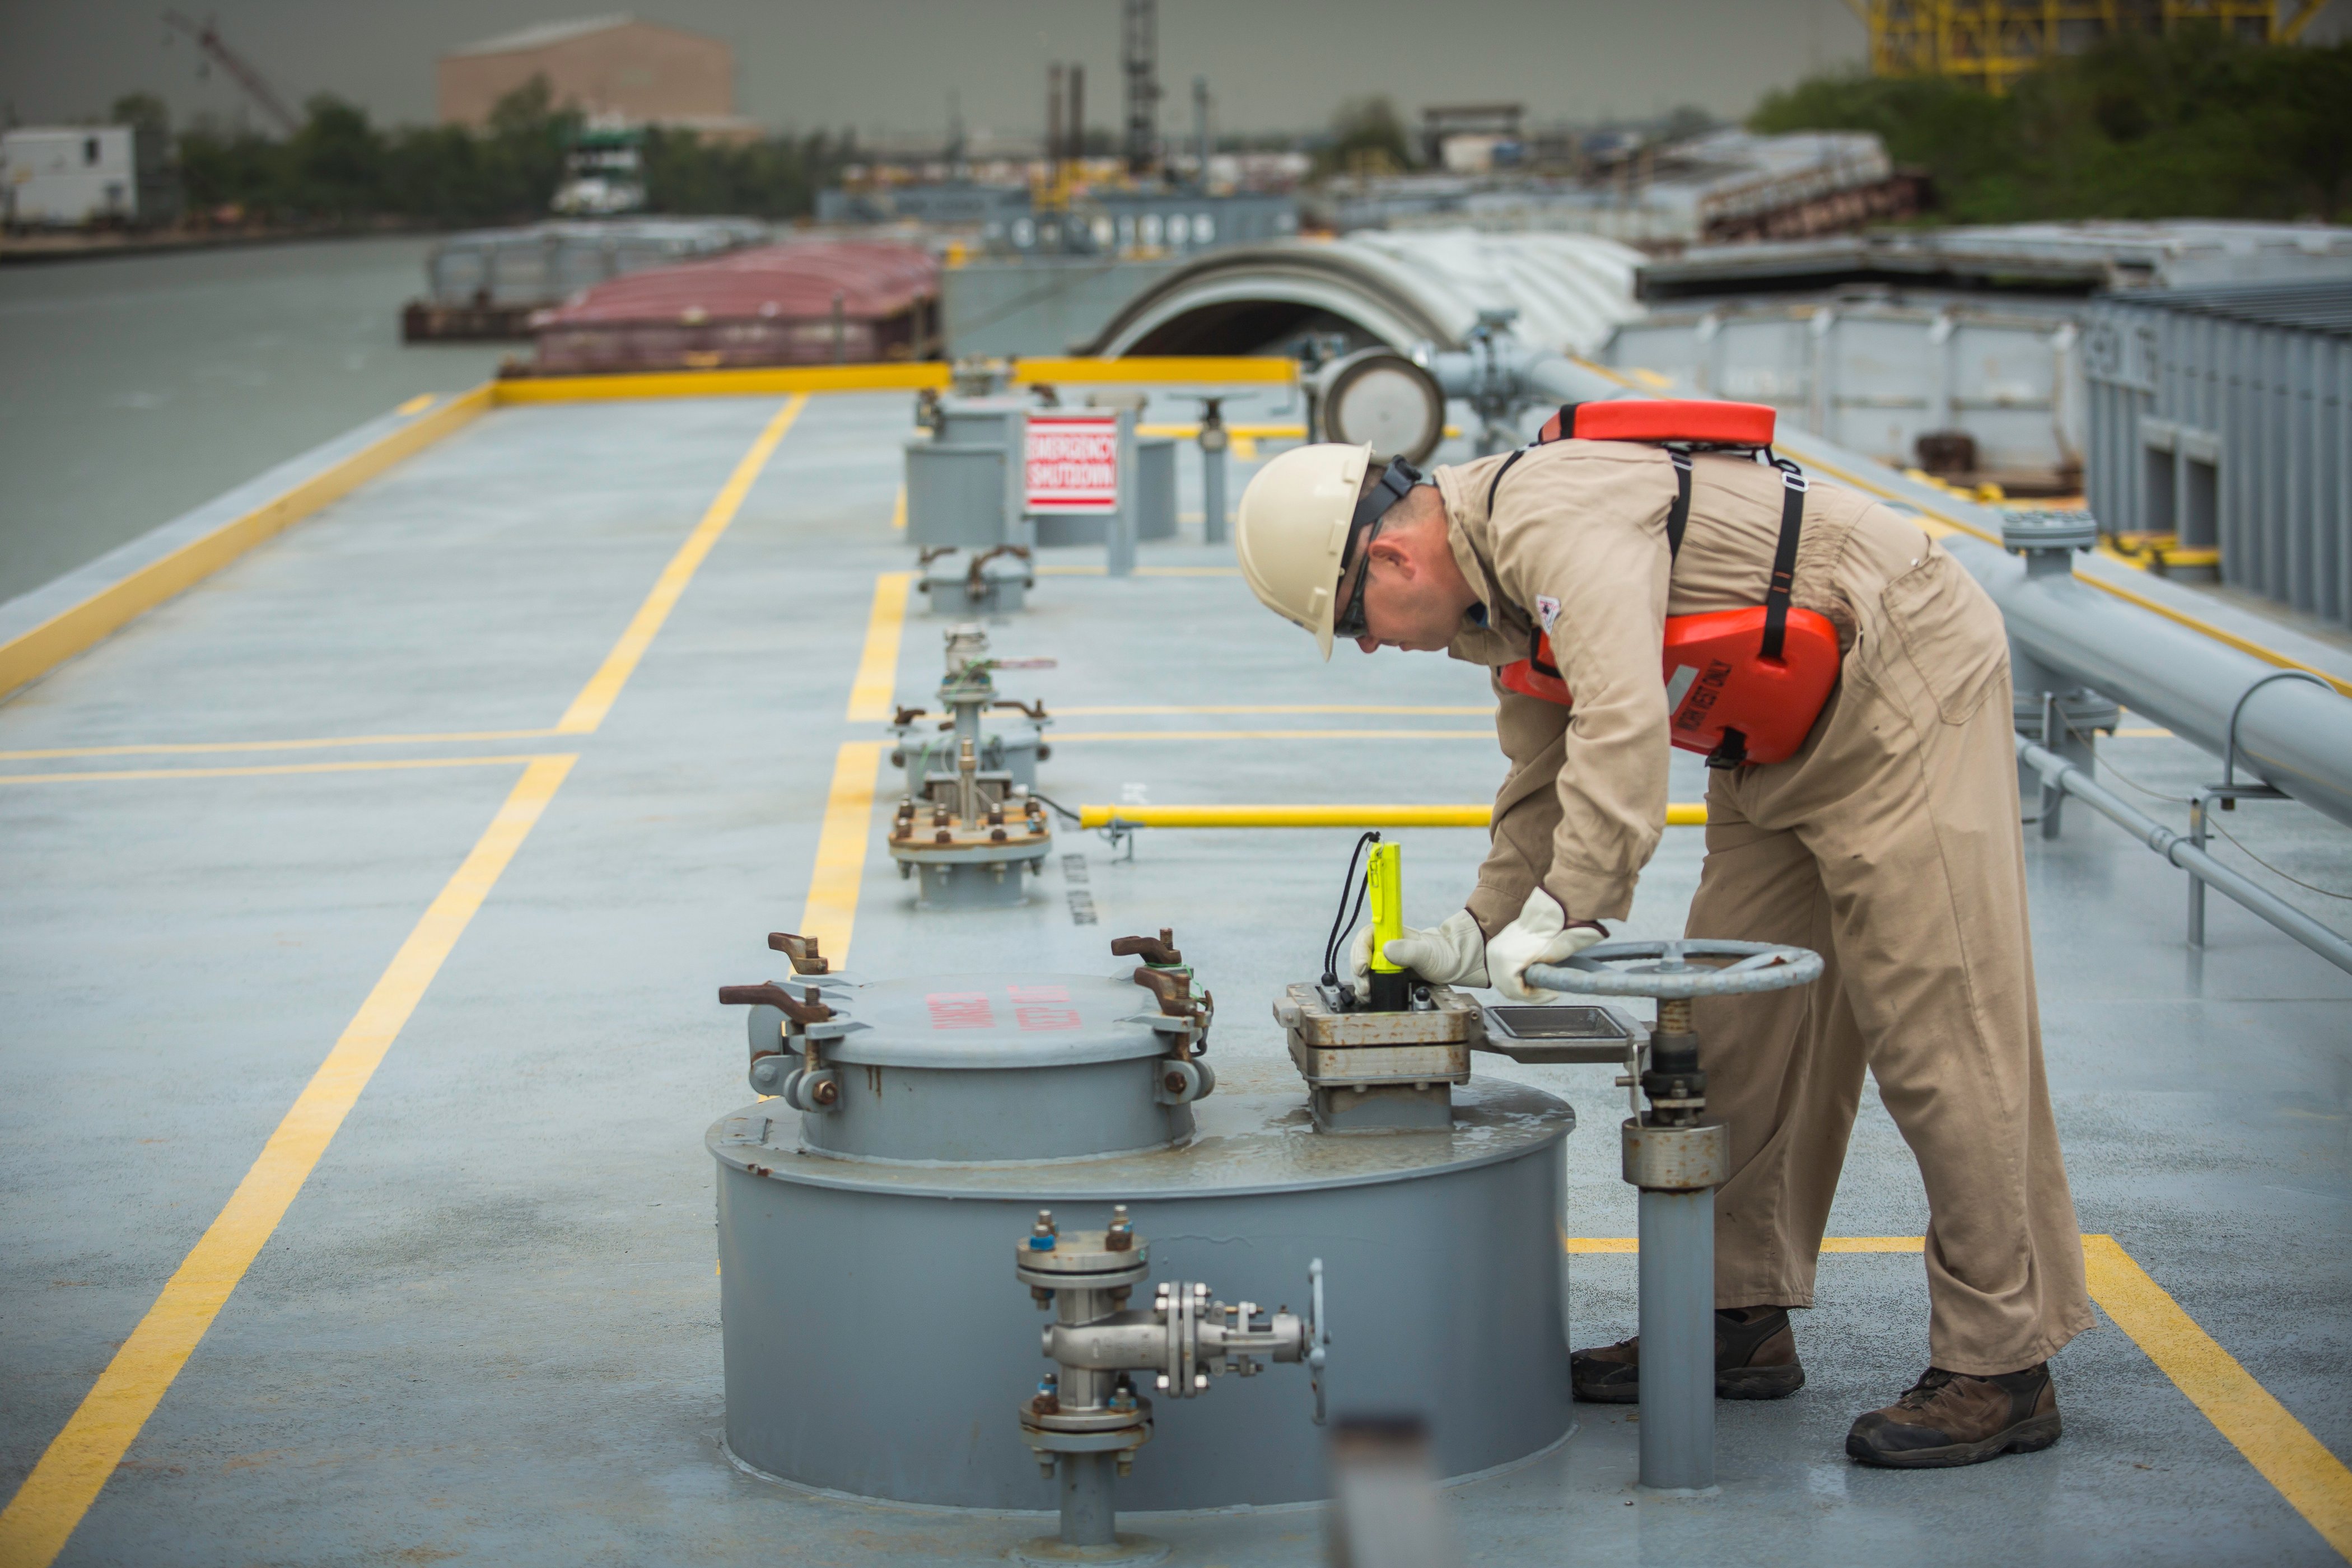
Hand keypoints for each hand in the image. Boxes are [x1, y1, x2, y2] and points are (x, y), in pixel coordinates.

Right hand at [1351, 909, 1488, 987]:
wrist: (1456, 966)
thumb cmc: (1444, 955)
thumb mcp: (1427, 953)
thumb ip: (1408, 951)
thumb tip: (1386, 950)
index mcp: (1392, 933)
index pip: (1366, 936)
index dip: (1360, 951)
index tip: (1363, 967)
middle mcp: (1385, 944)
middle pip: (1360, 953)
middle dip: (1358, 970)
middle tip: (1365, 987)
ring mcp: (1385, 959)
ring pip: (1363, 967)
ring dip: (1361, 981)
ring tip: (1366, 994)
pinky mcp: (1388, 973)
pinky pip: (1371, 978)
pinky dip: (1367, 987)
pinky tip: (1369, 995)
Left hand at [1485, 888, 1606, 1001]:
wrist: (1553, 919)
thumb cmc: (1547, 930)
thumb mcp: (1528, 947)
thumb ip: (1523, 962)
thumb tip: (1528, 980)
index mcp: (1495, 949)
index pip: (1503, 978)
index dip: (1523, 989)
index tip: (1542, 991)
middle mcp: (1492, 953)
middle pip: (1505, 986)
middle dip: (1528, 994)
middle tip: (1549, 994)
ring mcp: (1498, 959)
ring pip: (1513, 991)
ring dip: (1534, 996)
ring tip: (1551, 993)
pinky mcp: (1508, 966)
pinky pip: (1519, 991)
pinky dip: (1536, 996)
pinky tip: (1551, 993)